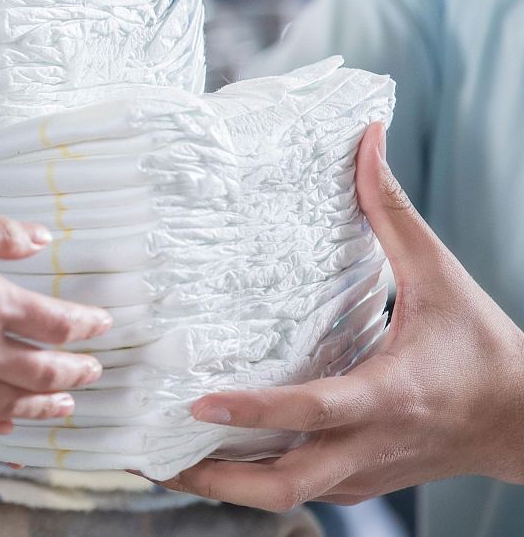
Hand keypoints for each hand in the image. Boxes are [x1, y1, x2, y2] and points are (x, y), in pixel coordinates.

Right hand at [0, 213, 112, 433]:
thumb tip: (42, 238)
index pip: (54, 322)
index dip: (84, 325)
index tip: (101, 326)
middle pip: (43, 370)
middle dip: (74, 372)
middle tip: (92, 371)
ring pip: (13, 402)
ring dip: (44, 404)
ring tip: (65, 405)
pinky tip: (7, 423)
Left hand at [159, 122, 523, 510]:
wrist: (523, 422)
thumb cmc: (482, 348)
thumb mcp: (441, 277)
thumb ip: (392, 212)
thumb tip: (366, 139)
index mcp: (387, 396)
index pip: (313, 410)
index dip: (255, 410)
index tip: (200, 402)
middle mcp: (367, 446)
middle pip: (282, 487)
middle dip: (213, 481)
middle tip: (150, 457)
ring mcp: (360, 473)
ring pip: (280, 497)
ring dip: (218, 485)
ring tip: (157, 461)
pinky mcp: (356, 483)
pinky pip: (294, 488)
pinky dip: (248, 478)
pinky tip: (206, 455)